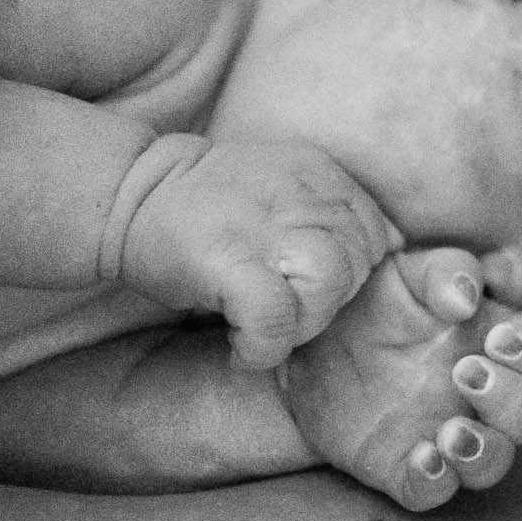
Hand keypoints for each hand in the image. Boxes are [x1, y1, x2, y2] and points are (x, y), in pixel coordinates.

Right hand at [110, 134, 401, 369]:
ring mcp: (267, 224)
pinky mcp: (230, 259)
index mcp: (320, 173)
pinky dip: (265, 344)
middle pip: (361, 262)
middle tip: (279, 308)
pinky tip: (243, 347)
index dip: (350, 273)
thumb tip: (392, 243)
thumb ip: (336, 209)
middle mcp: (303, 193)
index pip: (377, 234)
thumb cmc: (209, 204)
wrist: (129, 193)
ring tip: (265, 325)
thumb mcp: (286, 185)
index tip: (302, 286)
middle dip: (329, 301)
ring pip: (331, 284)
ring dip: (303, 321)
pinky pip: (277, 316)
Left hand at [277, 246, 521, 511]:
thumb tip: (467, 298)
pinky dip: (434, 483)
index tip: (499, 340)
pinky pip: (433, 492)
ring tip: (451, 433)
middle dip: (511, 401)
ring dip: (484, 452)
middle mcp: (478, 396)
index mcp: (490, 342)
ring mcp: (443, 434)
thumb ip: (443, 272)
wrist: (306, 339)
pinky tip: (421, 459)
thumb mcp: (403, 271)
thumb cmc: (369, 297)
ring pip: (493, 463)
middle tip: (467, 375)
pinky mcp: (402, 466)